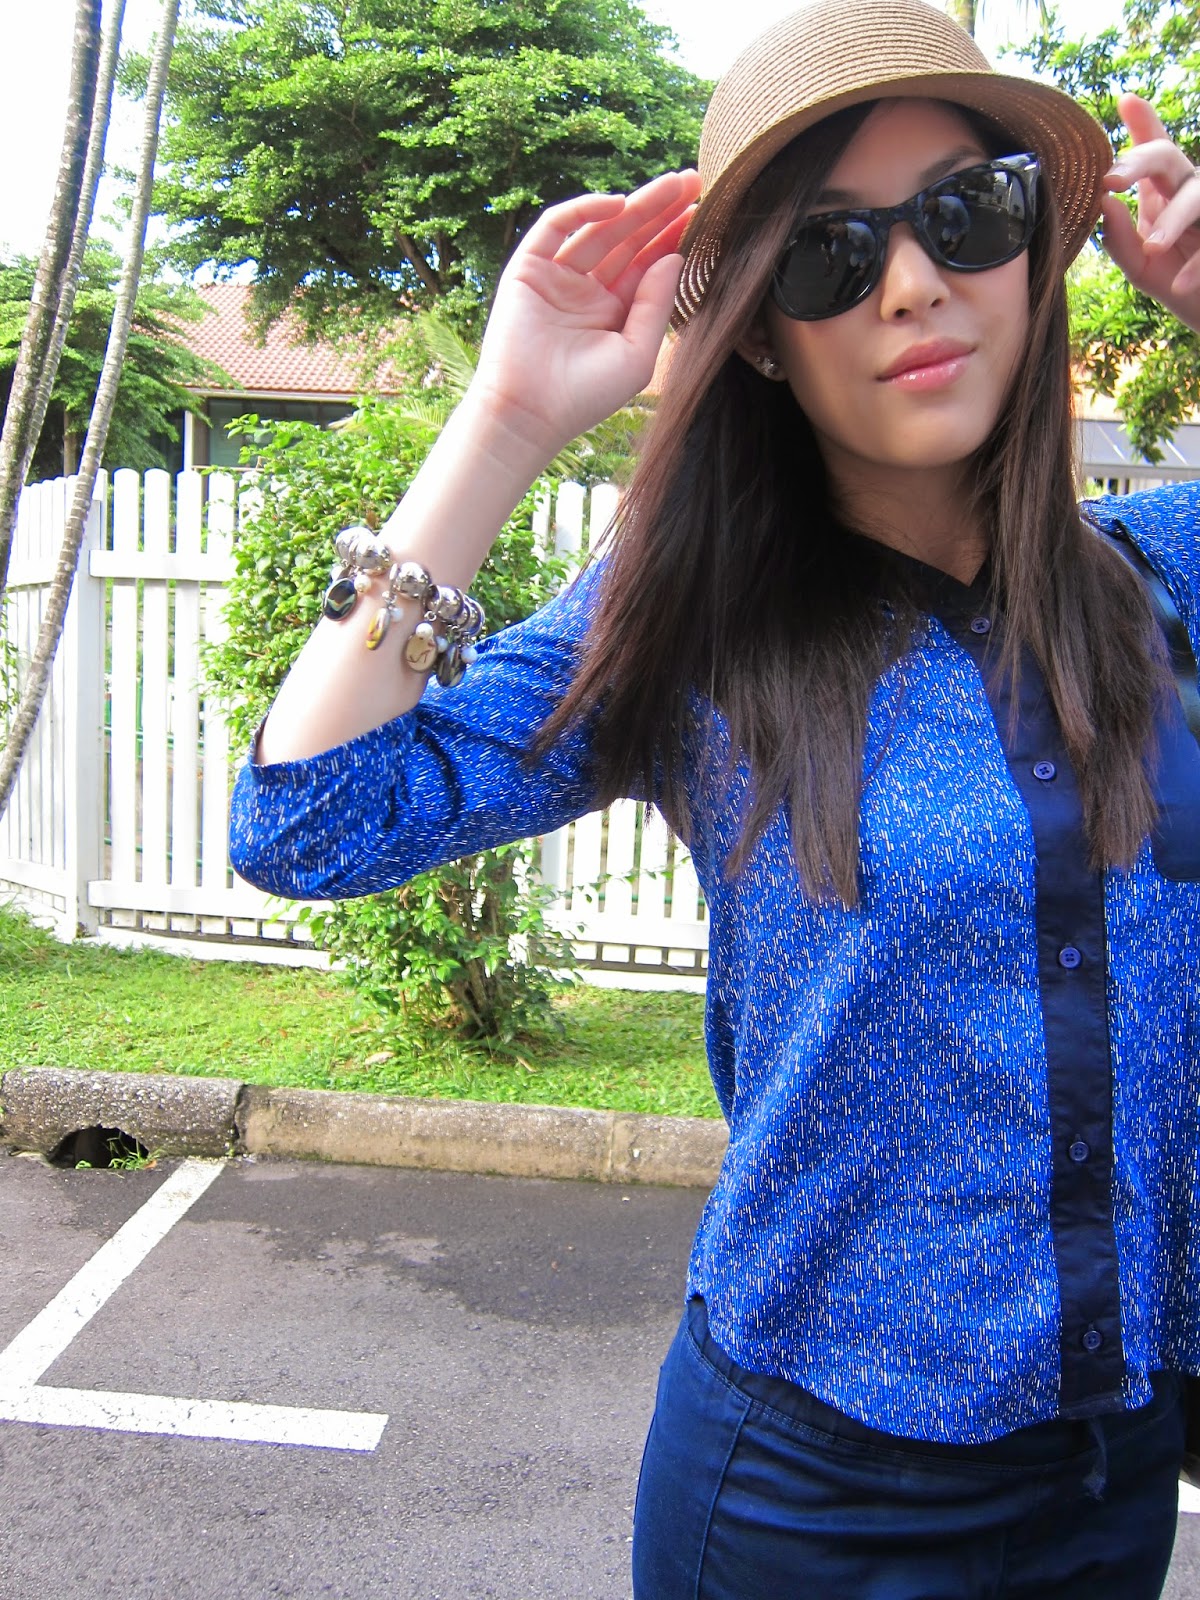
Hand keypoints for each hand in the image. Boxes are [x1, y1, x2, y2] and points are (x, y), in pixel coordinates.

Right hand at [468, 169, 700, 459]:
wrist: (530, 414)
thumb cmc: (585, 396)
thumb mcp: (636, 354)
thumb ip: (656, 306)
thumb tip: (675, 258)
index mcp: (615, 310)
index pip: (648, 263)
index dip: (674, 236)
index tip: (704, 211)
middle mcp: (588, 289)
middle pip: (629, 238)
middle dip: (660, 210)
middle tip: (693, 181)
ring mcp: (559, 276)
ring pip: (600, 228)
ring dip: (634, 205)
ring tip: (671, 186)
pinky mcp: (529, 269)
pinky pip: (556, 227)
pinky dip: (584, 210)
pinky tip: (618, 204)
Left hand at [1102, 93, 1199, 329]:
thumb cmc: (1172, 277)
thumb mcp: (1139, 264)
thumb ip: (1119, 239)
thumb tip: (1104, 203)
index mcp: (1164, 191)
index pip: (1152, 152)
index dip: (1144, 123)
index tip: (1127, 101)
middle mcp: (1189, 190)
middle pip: (1170, 158)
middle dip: (1142, 161)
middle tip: (1112, 179)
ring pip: (1197, 196)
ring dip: (1174, 220)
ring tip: (1152, 247)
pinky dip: (1198, 265)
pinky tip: (1181, 284)